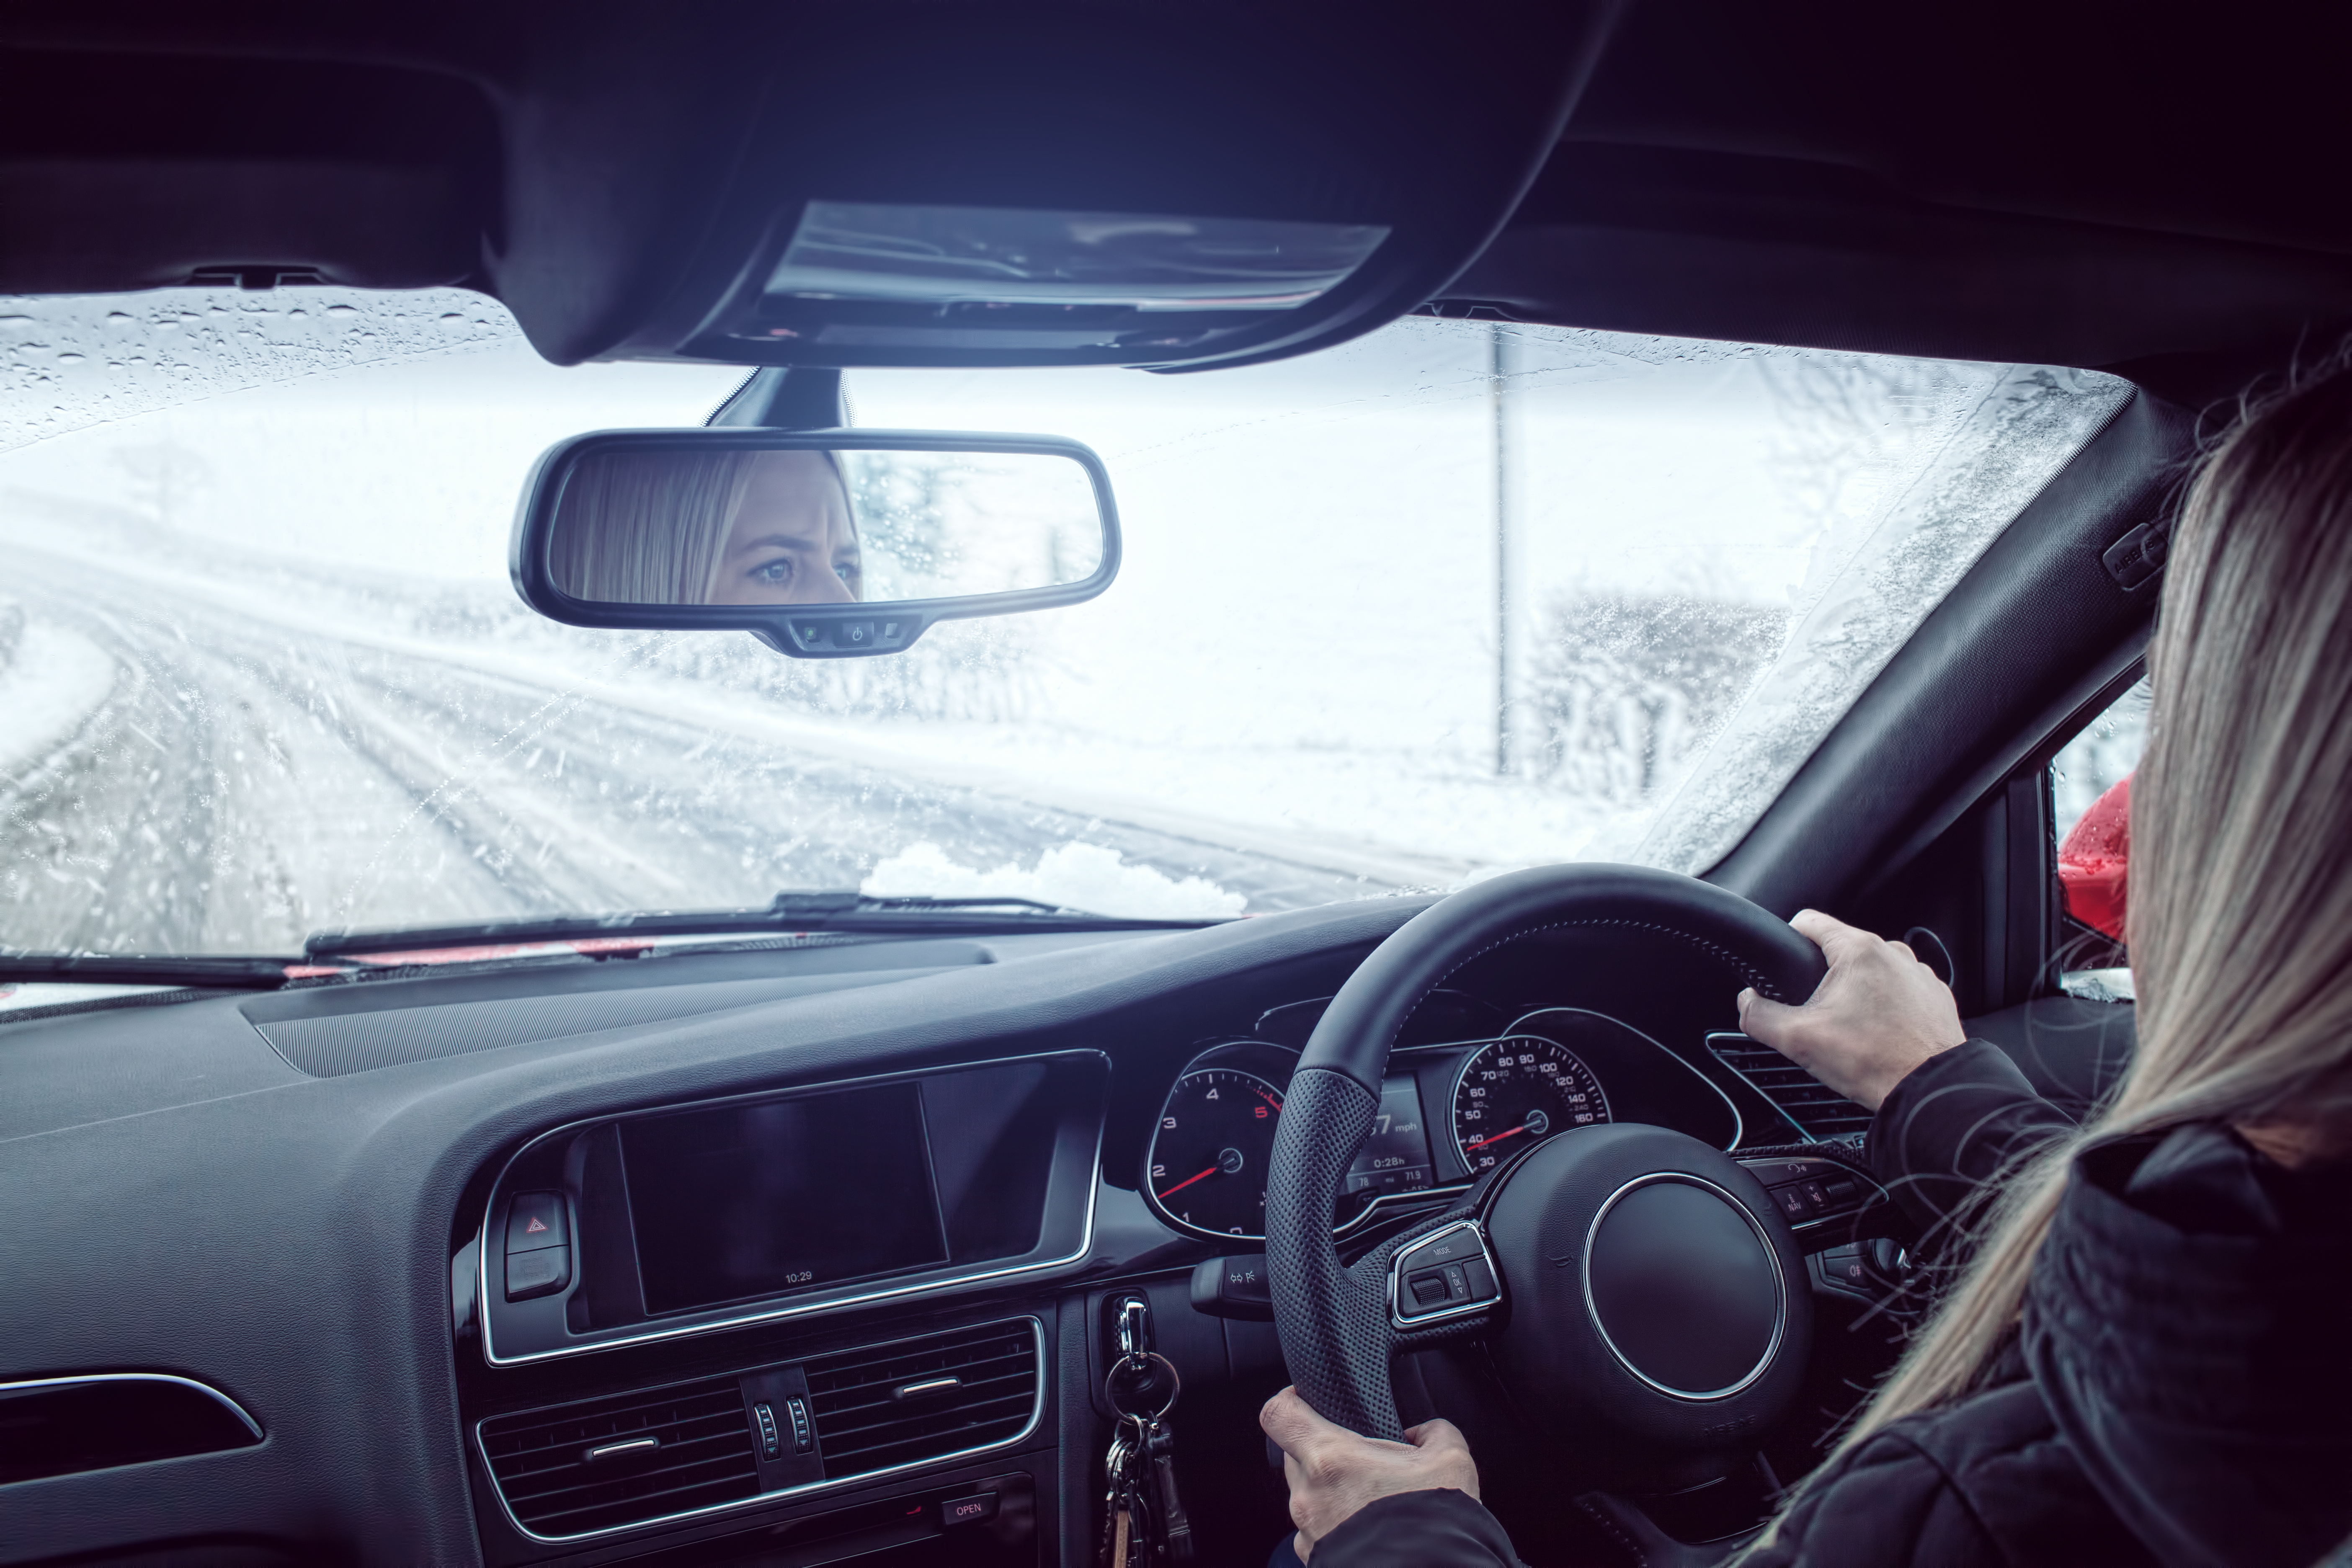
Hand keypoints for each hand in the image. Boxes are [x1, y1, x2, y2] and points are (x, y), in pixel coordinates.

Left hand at [1259, 1385, 1480, 1561]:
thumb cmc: (1433, 1526)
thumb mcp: (1450, 1461)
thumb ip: (1434, 1432)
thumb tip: (1423, 1433)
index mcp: (1330, 1459)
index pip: (1278, 1415)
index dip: (1289, 1401)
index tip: (1305, 1400)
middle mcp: (1308, 1497)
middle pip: (1293, 1456)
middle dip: (1321, 1451)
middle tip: (1359, 1458)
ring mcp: (1307, 1533)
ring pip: (1307, 1497)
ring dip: (1332, 1492)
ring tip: (1372, 1501)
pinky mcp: (1314, 1561)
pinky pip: (1317, 1532)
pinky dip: (1337, 1525)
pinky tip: (1371, 1531)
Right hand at [1735, 909, 1965, 1111]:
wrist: (1931, 1092)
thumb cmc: (1874, 1061)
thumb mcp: (1798, 1039)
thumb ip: (1760, 1015)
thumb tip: (1747, 1003)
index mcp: (1860, 950)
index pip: (1808, 922)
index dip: (1787, 942)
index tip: (1784, 969)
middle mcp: (1894, 953)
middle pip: (1840, 952)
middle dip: (1823, 980)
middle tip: (1819, 1017)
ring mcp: (1919, 974)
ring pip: (1871, 973)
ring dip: (1857, 994)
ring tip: (1853, 1031)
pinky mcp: (1936, 997)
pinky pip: (1899, 992)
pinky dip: (1886, 1009)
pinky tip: (1880, 1036)